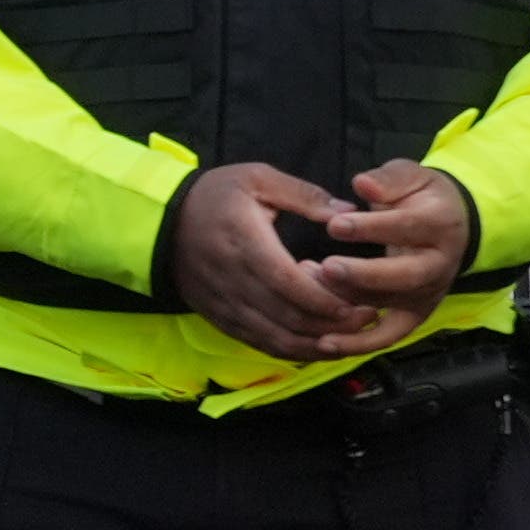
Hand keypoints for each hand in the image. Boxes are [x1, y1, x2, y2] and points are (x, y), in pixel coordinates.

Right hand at [156, 164, 398, 362]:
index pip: (288, 282)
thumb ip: (304, 195)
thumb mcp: (257, 178)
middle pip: (287, 316)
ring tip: (349, 339)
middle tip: (368, 319)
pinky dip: (291, 350)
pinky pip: (259, 343)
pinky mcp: (221, 318)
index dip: (325, 299)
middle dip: (332, 324)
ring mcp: (226, 304)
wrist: (161, 222)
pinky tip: (317, 347)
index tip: (360, 301)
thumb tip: (348, 212)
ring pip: (275, 337)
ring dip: (315, 344)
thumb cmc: (214, 196)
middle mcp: (234, 280)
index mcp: (246, 242)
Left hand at [313, 160, 480, 335]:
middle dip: (363, 274)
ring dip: (349, 302)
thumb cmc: (420, 196)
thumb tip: (363, 184)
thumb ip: (387, 180)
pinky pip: (388, 336)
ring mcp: (428, 294)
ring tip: (309, 289)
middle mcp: (439, 264)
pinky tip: (325, 342)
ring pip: (389, 305)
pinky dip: (359, 344)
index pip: (407, 228)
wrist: (451, 223)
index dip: (371, 228)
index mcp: (441, 224)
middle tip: (325, 267)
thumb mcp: (409, 176)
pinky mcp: (415, 316)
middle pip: (404, 276)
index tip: (334, 224)